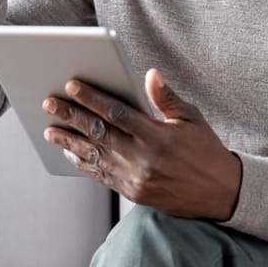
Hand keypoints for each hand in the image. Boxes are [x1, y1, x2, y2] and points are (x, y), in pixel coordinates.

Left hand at [42, 69, 241, 220]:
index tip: (72, 85)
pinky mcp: (132, 192)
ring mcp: (134, 178)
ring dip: (69, 142)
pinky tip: (69, 153)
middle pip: (98, 133)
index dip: (92, 98)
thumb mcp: (192, 118)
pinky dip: (83, 163)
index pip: (117, 113)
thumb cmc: (205, 148)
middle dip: (71, 116)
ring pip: (94, 156)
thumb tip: (150, 74)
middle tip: (49, 102)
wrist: (218, 192)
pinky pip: (101, 176)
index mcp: (157, 136)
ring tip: (49, 129)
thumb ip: (167, 98)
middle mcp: (142, 158)